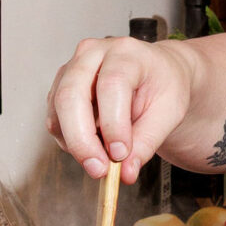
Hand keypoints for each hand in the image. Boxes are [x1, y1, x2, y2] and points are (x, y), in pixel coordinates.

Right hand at [46, 37, 193, 184]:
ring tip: (103, 163)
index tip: (121, 155)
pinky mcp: (59, 88)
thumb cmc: (164, 87)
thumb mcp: (170, 112)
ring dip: (76, 144)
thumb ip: (147, 142)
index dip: (113, 123)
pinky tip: (93, 149)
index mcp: (127, 53)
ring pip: (58, 111)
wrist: (156, 73)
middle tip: (99, 170)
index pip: (112, 85)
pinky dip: (70, 141)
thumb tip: (125, 172)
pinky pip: (55, 120)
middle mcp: (93, 54)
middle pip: (72, 95)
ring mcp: (71, 69)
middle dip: (82, 140)